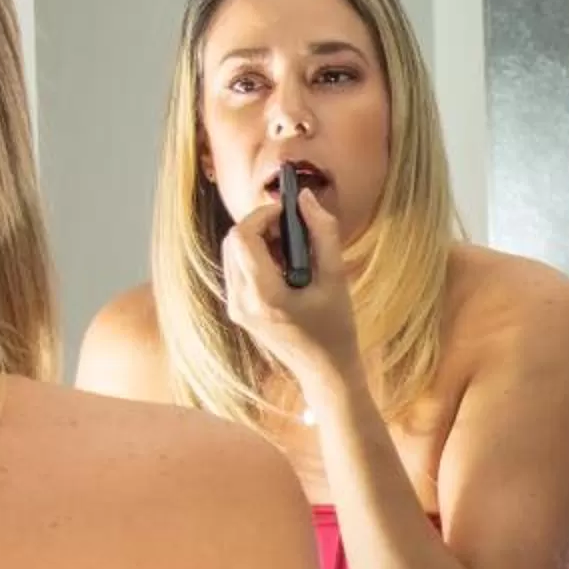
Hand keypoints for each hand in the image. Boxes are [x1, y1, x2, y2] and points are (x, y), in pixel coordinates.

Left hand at [221, 183, 363, 408]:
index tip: (289, 212)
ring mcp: (236, 308)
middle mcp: (242, 302)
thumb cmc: (336, 328)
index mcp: (264, 295)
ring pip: (233, 253)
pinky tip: (284, 267)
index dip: (263, 215)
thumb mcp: (336, 278)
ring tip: (291, 249)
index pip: (243, 237)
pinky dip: (257, 257)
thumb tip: (305, 198)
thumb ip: (323, 233)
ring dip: (259, 240)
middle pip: (233, 241)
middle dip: (261, 225)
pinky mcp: (238, 310)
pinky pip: (238, 269)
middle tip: (293, 228)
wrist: (325, 371)